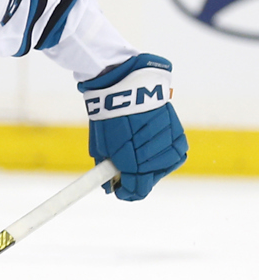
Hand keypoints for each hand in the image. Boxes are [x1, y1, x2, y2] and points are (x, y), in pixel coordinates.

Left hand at [81, 54, 186, 200]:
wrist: (128, 86)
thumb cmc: (109, 115)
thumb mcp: (100, 144)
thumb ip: (106, 168)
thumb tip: (108, 187)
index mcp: (131, 163)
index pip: (135, 191)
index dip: (126, 193)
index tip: (118, 190)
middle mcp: (153, 158)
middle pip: (148, 181)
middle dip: (136, 177)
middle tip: (124, 165)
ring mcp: (168, 147)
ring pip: (161, 168)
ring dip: (150, 164)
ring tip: (136, 147)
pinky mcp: (179, 136)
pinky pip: (174, 154)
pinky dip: (162, 152)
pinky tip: (151, 142)